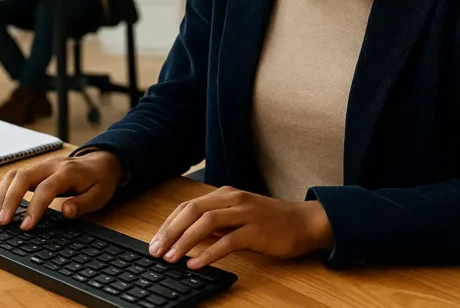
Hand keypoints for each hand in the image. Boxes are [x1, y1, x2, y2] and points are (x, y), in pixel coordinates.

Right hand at [0, 150, 123, 229]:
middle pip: (24, 177)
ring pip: (15, 175)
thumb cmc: (99, 180)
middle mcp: (51, 165)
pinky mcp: (35, 169)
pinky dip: (1, 190)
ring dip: (1, 195)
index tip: (25, 226)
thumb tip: (66, 212)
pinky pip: (13, 177)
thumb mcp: (100, 195)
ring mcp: (41, 165)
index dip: (34, 207)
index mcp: (68, 172)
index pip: (46, 188)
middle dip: (10, 200)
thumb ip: (83, 204)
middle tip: (1, 222)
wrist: (101, 161)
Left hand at [148, 187, 332, 269]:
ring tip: (171, 258)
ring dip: (184, 241)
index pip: (188, 206)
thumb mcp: (239, 216)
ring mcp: (245, 213)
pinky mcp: (256, 230)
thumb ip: (216, 223)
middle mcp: (232, 199)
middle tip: (156, 251)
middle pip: (192, 211)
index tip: (154, 241)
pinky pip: (227, 241)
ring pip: (206, 223)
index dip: (168, 224)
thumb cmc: (271, 222)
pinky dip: (208, 253)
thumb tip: (188, 237)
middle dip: (170, 232)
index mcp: (225, 194)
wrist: (304, 222)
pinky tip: (196, 264)